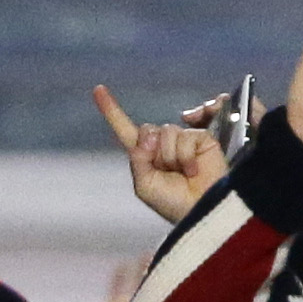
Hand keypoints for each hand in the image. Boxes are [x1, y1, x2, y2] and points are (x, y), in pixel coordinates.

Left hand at [92, 86, 227, 222]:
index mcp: (144, 155)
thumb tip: (149, 134)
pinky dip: (187, 156)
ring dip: (172, 156)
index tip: (98, 90)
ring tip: (184, 173)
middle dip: (153, 151)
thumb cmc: (173, 204)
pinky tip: (194, 170)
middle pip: (147, 129)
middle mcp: (162, 145)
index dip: (111, 110)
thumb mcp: (144, 185)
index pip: (125, 129)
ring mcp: (184, 141)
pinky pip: (187, 137)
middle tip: (167, 171)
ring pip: (167, 132)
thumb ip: (138, 158)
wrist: (202, 212)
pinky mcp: (203, 140)